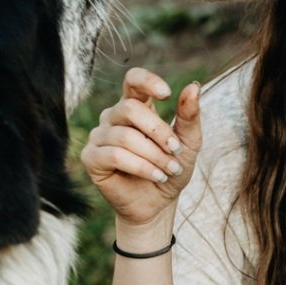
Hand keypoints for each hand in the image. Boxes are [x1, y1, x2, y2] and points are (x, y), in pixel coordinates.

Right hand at [80, 68, 201, 227]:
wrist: (158, 204)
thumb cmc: (171, 169)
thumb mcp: (189, 143)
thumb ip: (189, 116)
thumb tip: (194, 86)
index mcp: (136, 107)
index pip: (133, 80)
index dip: (147, 82)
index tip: (166, 94)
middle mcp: (113, 117)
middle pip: (129, 108)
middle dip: (158, 131)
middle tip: (176, 151)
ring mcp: (99, 136)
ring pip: (124, 136)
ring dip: (153, 155)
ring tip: (169, 170)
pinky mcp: (91, 158)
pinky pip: (114, 155)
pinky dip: (140, 166)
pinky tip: (156, 176)